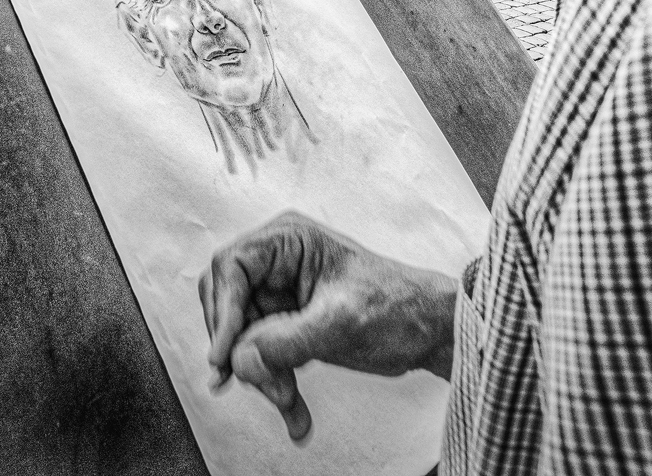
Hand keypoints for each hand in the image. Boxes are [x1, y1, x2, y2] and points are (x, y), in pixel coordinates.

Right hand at [199, 211, 458, 442]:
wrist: (429, 331)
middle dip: (242, 349)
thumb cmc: (397, 308)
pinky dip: (273, 382)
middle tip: (264, 385)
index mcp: (288, 240)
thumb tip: (237, 360)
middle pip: (228, 305)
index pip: (231, 268)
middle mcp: (276, 262)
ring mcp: (279, 294)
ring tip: (290, 404)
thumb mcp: (340, 323)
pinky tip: (294, 410)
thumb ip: (284, 341)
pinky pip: (261, 355)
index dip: (222, 312)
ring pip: (241, 337)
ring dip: (260, 375)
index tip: (222, 357)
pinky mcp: (286, 323)